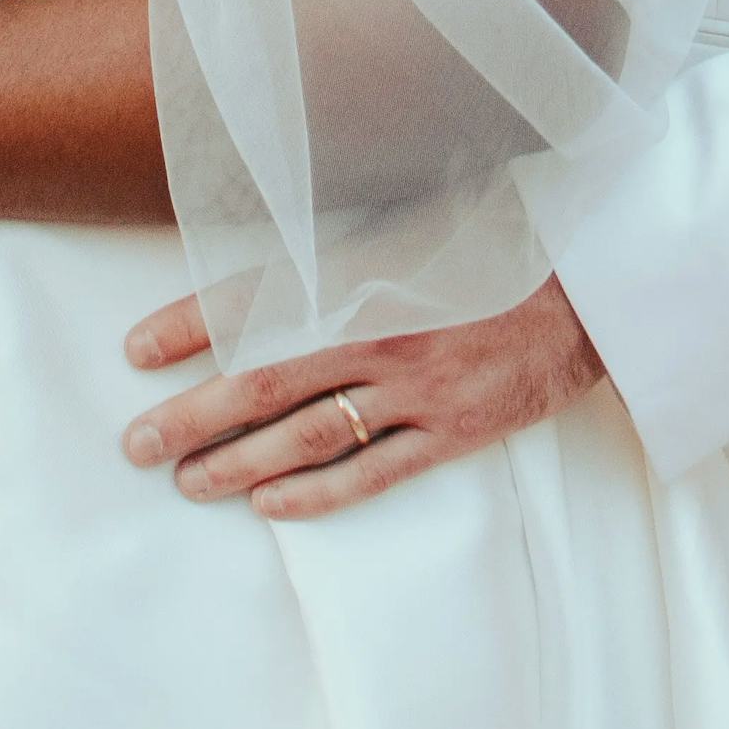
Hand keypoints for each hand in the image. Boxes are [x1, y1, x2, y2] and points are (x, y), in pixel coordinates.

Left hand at [115, 276, 607, 518]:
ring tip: (187, 480)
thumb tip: (271, 234)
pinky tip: (269, 506)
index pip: (256, 300)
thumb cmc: (497, 244)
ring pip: (307, 437)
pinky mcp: (452, 432)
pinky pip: (372, 473)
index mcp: (365, 273)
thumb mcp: (414, 222)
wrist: (593, 286)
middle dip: (191, 414)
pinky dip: (316, 494)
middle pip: (264, 382)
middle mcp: (382, 334)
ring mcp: (417, 390)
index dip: (189, 325)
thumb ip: (345, 238)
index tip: (136, 348)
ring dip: (237, 463)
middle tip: (136, 442)